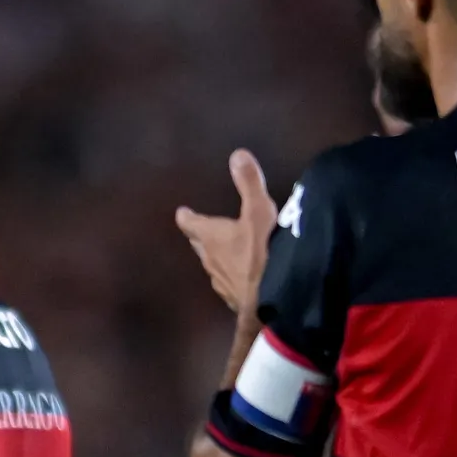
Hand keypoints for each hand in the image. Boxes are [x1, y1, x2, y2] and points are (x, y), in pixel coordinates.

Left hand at [177, 148, 276, 328]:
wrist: (274, 302)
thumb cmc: (263, 251)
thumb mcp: (260, 212)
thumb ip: (249, 184)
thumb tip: (238, 154)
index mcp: (212, 237)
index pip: (193, 224)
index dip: (188, 217)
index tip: (181, 213)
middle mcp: (211, 261)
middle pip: (201, 246)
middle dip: (200, 237)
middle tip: (198, 232)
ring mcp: (222, 283)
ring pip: (214, 266)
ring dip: (216, 258)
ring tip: (221, 253)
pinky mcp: (237, 300)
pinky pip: (231, 283)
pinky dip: (234, 276)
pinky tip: (243, 279)